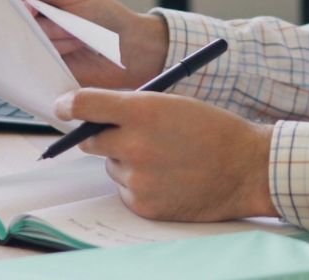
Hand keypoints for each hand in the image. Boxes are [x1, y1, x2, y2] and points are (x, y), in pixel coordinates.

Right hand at [7, 0, 168, 88]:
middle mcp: (34, 5)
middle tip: (46, 12)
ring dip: (52, 32)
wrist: (125, 52)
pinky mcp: (38, 54)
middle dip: (31, 10)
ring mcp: (35, 30)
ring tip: (74, 32)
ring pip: (22, 28)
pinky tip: (72, 47)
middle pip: (8, 3)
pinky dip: (54, 48)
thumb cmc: (105, 15)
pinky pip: (31, 51)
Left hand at [55, 89, 274, 220]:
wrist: (246, 169)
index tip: (62, 106)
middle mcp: (134, 145)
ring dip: (127, 161)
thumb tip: (96, 114)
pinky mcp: (143, 204)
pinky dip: (140, 184)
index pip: (86, 104)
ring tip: (165, 158)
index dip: (68, 105)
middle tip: (126, 135)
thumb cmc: (213, 130)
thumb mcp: (173, 103)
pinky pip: (126, 190)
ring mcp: (138, 178)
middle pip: (91, 139)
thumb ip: (133, 107)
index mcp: (143, 111)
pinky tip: (168, 178)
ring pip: (112, 167)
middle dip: (102, 135)